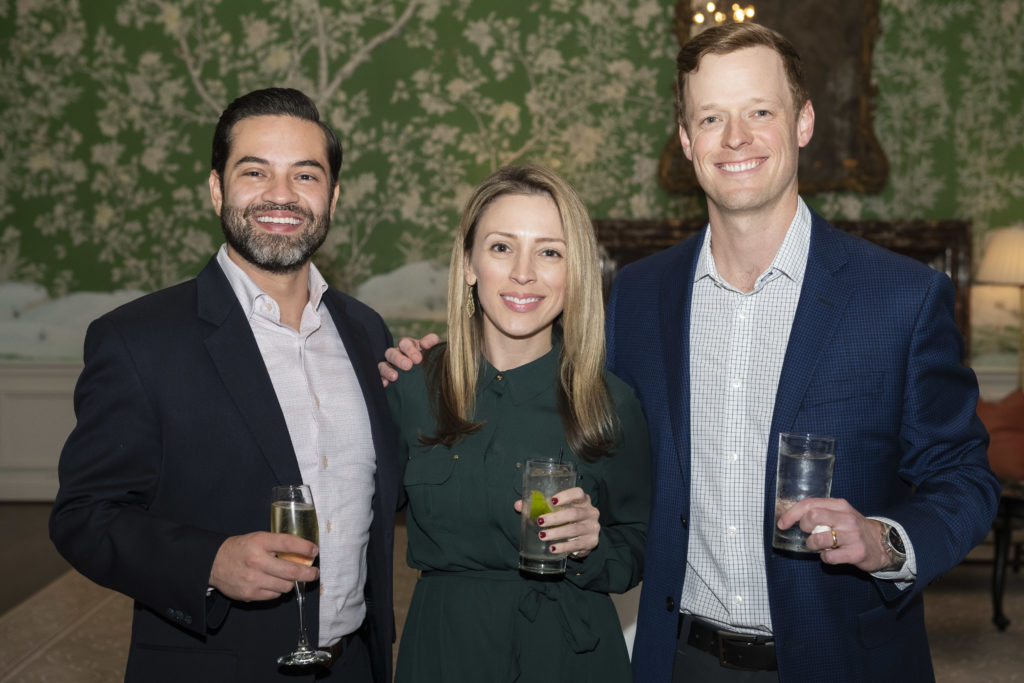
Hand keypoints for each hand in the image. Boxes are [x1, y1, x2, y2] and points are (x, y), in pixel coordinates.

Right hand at [209, 532, 318, 601]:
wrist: (214, 563)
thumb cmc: (241, 549)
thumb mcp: (258, 538)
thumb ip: (278, 545)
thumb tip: (304, 554)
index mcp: (260, 542)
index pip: (288, 543)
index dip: (305, 548)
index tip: (314, 551)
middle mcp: (257, 561)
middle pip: (292, 571)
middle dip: (308, 574)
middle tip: (314, 573)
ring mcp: (253, 579)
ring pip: (286, 586)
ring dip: (290, 582)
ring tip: (287, 577)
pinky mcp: (250, 594)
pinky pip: (274, 595)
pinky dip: (278, 590)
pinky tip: (273, 583)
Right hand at [379, 333, 441, 386]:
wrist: (427, 379)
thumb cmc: (429, 360)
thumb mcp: (432, 350)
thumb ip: (432, 342)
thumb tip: (425, 344)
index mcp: (408, 346)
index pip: (405, 343)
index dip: (410, 349)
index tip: (418, 359)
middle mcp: (396, 354)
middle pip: (392, 353)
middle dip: (399, 359)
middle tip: (408, 366)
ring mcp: (388, 366)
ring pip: (383, 365)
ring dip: (388, 370)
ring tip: (395, 377)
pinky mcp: (384, 377)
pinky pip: (379, 377)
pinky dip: (381, 380)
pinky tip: (385, 384)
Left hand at [513, 487, 600, 558]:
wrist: (583, 538)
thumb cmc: (566, 519)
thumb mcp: (556, 511)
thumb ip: (538, 506)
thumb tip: (518, 505)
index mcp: (582, 500)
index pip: (578, 493)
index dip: (567, 495)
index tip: (552, 500)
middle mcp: (590, 512)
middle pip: (574, 513)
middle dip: (556, 518)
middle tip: (540, 521)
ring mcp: (592, 527)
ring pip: (575, 530)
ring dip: (557, 533)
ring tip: (542, 536)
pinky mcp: (592, 542)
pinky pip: (577, 545)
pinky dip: (563, 547)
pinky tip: (552, 548)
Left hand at [776, 497, 890, 571]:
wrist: (882, 543)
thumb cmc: (853, 528)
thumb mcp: (839, 514)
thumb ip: (820, 512)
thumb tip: (791, 517)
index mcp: (839, 505)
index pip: (809, 504)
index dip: (791, 514)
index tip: (782, 523)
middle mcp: (846, 518)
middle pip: (813, 517)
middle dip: (803, 527)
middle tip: (808, 533)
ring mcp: (853, 535)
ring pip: (819, 539)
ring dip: (812, 545)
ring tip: (818, 546)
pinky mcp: (857, 552)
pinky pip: (830, 557)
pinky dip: (825, 558)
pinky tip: (831, 555)